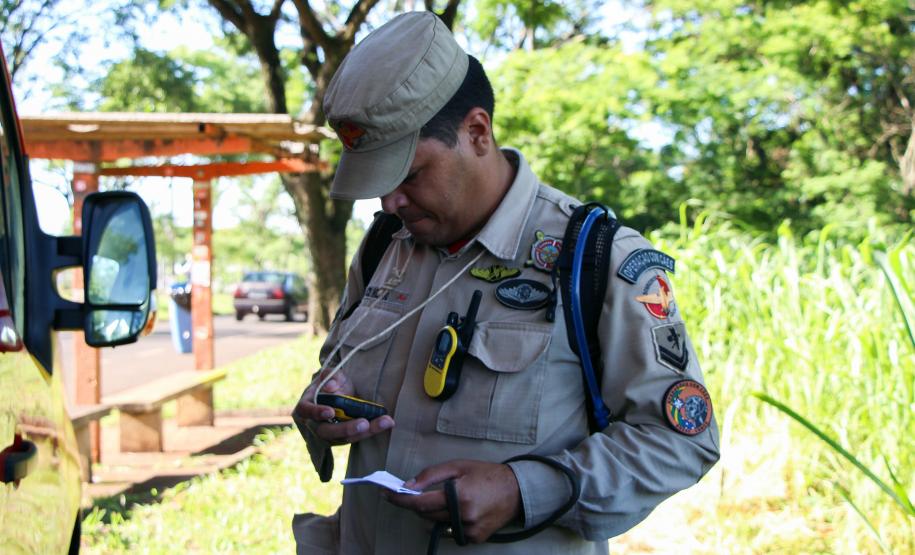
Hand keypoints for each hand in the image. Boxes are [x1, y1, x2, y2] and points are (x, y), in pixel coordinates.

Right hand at [292, 371, 394, 444]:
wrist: (341, 393)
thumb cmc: (332, 382)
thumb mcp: (331, 373)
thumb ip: (330, 375)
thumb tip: (331, 387)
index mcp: (306, 406)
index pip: (306, 411)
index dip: (317, 413)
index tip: (330, 411)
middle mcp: (315, 424)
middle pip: (327, 432)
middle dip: (346, 429)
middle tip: (364, 423)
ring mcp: (329, 434)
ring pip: (345, 438)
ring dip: (365, 432)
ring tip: (385, 422)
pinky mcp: (344, 438)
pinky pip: (357, 437)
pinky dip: (372, 431)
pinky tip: (386, 423)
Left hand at [384, 460, 520, 542]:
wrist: (516, 491)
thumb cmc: (486, 474)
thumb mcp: (458, 466)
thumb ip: (431, 475)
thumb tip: (408, 486)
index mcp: (458, 496)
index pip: (420, 503)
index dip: (400, 500)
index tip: (386, 495)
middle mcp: (462, 517)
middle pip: (426, 514)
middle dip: (419, 503)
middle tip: (419, 491)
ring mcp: (468, 531)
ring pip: (436, 523)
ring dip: (434, 512)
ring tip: (448, 497)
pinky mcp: (474, 539)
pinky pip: (449, 531)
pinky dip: (448, 520)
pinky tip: (460, 509)